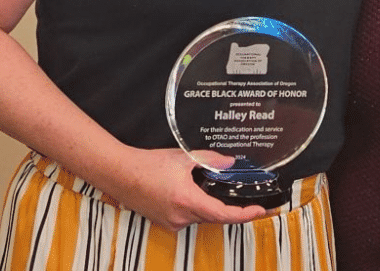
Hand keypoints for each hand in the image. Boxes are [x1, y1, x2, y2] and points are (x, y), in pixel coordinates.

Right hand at [103, 147, 268, 231]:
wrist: (120, 174)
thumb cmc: (147, 165)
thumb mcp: (184, 158)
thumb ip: (210, 160)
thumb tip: (229, 162)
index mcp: (187, 201)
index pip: (223, 214)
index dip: (244, 214)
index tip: (259, 210)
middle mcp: (180, 217)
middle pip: (214, 217)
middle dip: (230, 208)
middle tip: (247, 200)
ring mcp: (171, 222)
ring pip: (201, 217)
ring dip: (211, 206)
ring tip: (214, 189)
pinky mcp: (165, 222)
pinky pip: (188, 218)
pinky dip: (197, 207)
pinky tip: (194, 192)